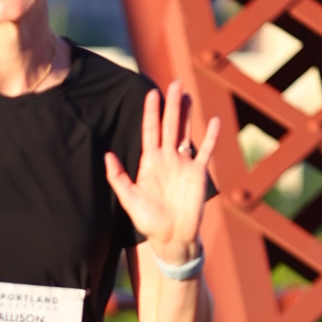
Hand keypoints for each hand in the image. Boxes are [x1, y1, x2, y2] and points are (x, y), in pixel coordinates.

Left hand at [104, 82, 218, 268]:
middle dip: (171, 104)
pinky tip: (214, 121)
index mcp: (149, 162)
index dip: (151, 112)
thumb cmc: (148, 221)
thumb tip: (107, 155)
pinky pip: (206, 151)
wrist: (171, 238)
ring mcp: (183, 165)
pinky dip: (211, 137)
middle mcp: (167, 159)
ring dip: (187, 114)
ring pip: (186, 133)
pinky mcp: (198, 174)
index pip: (150, 131)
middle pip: (169, 125)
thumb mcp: (129, 199)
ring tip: (188, 94)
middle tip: (174, 83)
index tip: (151, 93)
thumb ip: (118, 177)